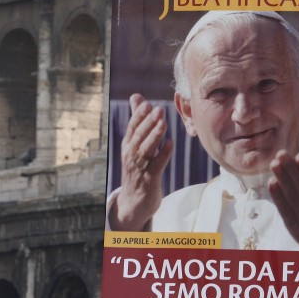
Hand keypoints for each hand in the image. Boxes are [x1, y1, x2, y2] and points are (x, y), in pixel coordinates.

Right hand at [110, 93, 173, 230]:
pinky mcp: (150, 180)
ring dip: (155, 136)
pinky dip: (163, 154)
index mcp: (127, 146)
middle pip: (138, 137)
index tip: (147, 104)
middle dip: (148, 123)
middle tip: (158, 110)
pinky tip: (170, 144)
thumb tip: (136, 96)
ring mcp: (139, 168)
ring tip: (163, 124)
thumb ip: (138, 120)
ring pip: (146, 150)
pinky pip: (156, 165)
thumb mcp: (135, 143)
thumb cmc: (138, 167)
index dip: (139, 116)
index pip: (132, 128)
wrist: (134, 201)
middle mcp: (131, 156)